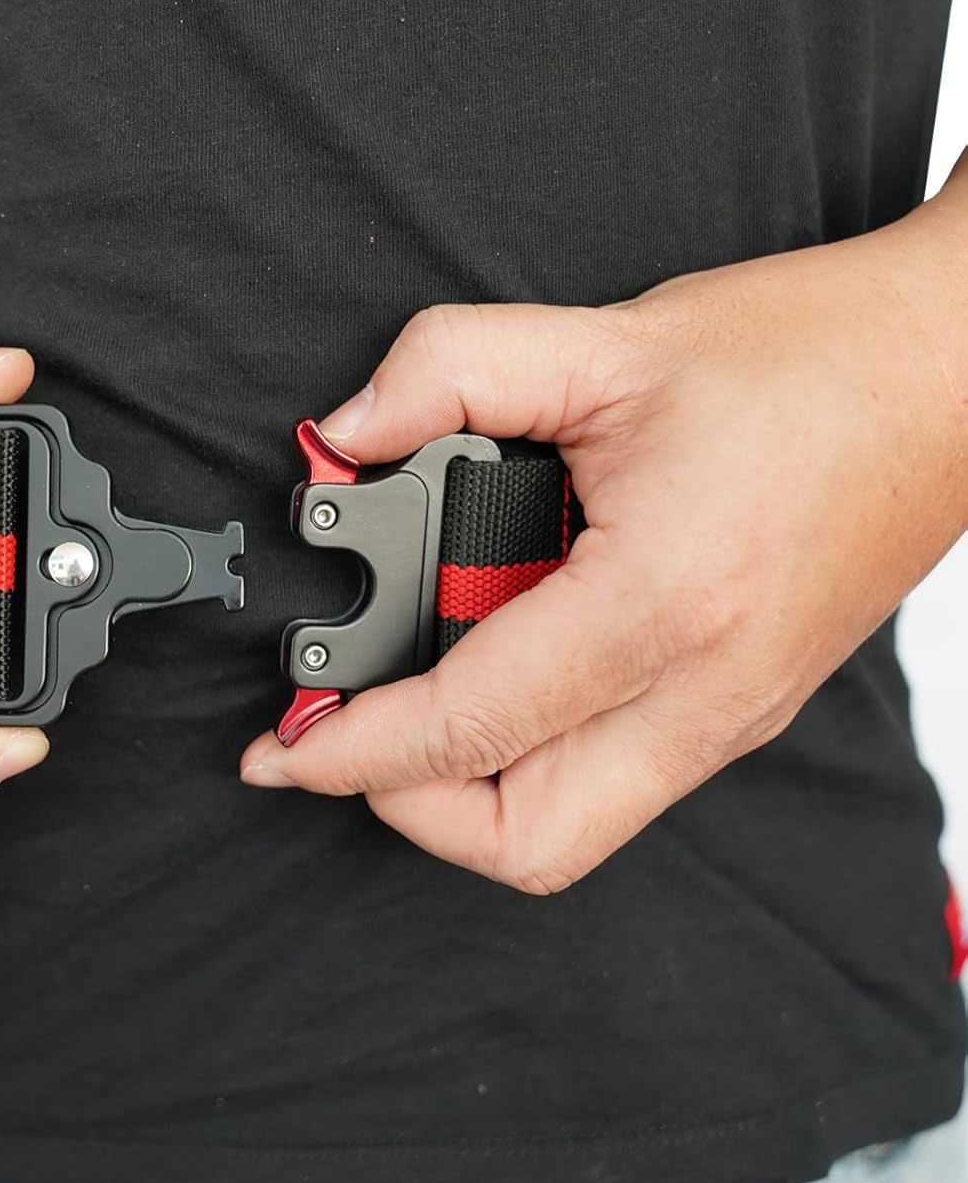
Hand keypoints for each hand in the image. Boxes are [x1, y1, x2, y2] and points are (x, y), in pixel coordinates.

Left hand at [241, 216, 967, 891]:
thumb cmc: (812, 358)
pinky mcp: (742, 710)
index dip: (351, 752)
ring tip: (412, 701)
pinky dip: (530, 758)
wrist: (959, 374)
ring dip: (468, 790)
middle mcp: (704, 691)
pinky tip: (498, 671)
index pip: (471, 729)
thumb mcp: (610, 341)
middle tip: (349, 731)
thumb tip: (344, 434)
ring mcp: (732, 716)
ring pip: (571, 830)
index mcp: (664, 603)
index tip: (281, 749)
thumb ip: (449, 369)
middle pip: (526, 841)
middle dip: (409, 805)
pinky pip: (614, 784)